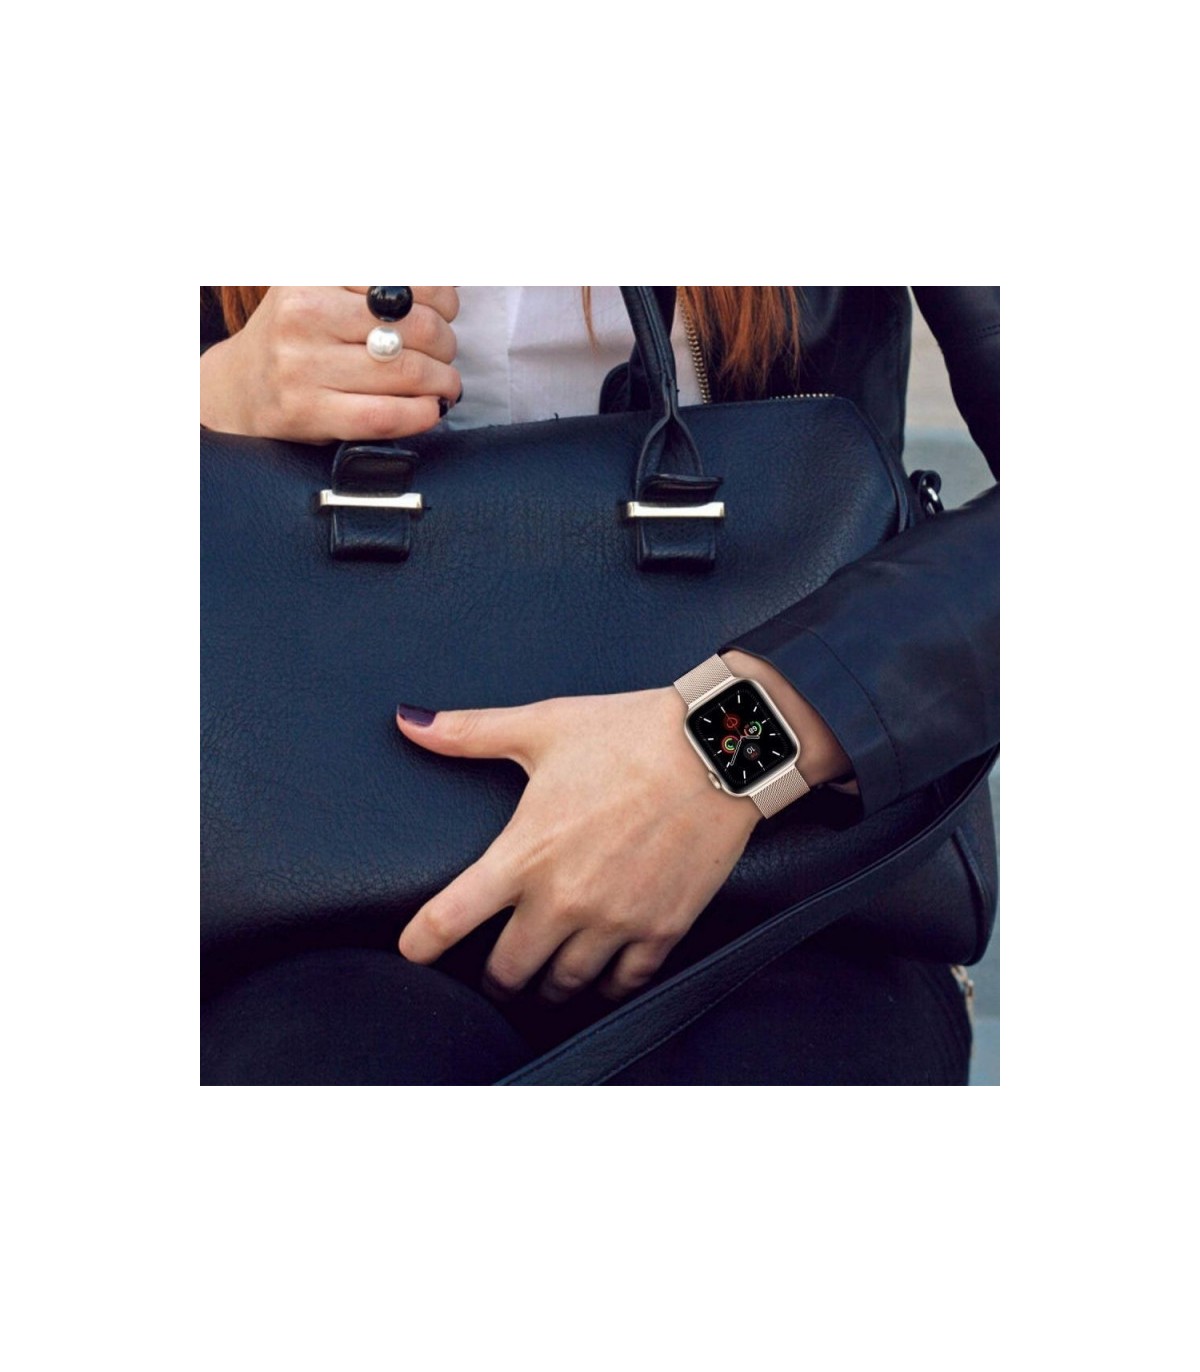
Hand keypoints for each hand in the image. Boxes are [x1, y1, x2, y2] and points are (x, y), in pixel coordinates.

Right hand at [200, 286, 460, 442]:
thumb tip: (445, 289)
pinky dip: (422, 414)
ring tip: (445, 383)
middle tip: (444, 352)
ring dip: (443, 381)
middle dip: (445, 342)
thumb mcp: (322, 288)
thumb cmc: (298, 336)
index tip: (446, 310)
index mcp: (313, 274)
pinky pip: (386, 415)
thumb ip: (373, 283)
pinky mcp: (308, 411)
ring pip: (407, 371)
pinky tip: (430, 409)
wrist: (240, 387)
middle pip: (416, 326)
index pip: (402, 278)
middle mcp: (304, 314)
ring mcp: (302, 365)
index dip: (441, 295)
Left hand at [394, 688, 760, 1003]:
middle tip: (495, 971)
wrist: (718, 747)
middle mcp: (564, 899)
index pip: (449, 919)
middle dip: (495, 976)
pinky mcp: (662, 928)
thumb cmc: (630, 733)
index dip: (420, 943)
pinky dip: (607, 987)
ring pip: (564, 985)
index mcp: (524, 853)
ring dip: (548, 984)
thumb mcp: (543, 726)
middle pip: (507, 971)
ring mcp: (615, 920)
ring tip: (544, 977)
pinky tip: (600, 978)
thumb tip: (412, 722)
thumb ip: (470, 732)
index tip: (413, 950)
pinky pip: (624, 984)